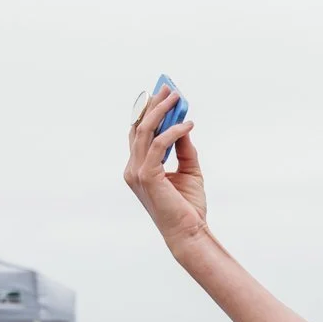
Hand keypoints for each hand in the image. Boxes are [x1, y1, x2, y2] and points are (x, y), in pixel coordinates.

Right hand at [125, 86, 206, 254]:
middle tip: (169, 88)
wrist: (189, 233)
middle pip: (138, 127)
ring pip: (144, 131)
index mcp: (138, 168)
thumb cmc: (188, 207)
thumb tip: (183, 124)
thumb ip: (184, 148)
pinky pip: (158, 144)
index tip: (162, 93)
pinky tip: (188, 124)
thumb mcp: (189, 170)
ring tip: (178, 97)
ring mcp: (137, 172)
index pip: (138, 133)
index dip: (148, 111)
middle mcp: (133, 168)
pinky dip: (173, 131)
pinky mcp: (147, 176)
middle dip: (153, 104)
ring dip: (162, 111)